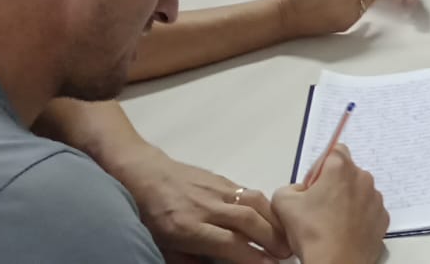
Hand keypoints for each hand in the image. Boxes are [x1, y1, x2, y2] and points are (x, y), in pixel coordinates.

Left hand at [105, 141, 290, 263]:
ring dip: (274, 219)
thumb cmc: (149, 216)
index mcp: (187, 227)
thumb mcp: (164, 247)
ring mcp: (215, 189)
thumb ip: (191, 260)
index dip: (252, 256)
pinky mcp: (221, 178)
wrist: (142, 175)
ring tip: (285, 234)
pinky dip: (265, 205)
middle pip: (247, 220)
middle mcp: (205, 206)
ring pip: (253, 201)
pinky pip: (248, 191)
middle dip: (271, 238)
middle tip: (287, 252)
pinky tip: (272, 216)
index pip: (228, 243)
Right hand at [273, 145, 387, 263]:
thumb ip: (288, 188)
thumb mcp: (283, 204)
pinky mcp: (382, 218)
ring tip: (330, 223)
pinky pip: (368, 211)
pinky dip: (358, 217)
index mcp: (340, 168)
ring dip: (346, 201)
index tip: (311, 186)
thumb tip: (298, 192)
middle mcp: (363, 178)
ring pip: (358, 192)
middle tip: (317, 207)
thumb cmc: (313, 234)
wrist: (336, 263)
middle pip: (346, 173)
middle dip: (332, 185)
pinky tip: (343, 232)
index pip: (334, 151)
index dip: (320, 167)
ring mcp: (375, 199)